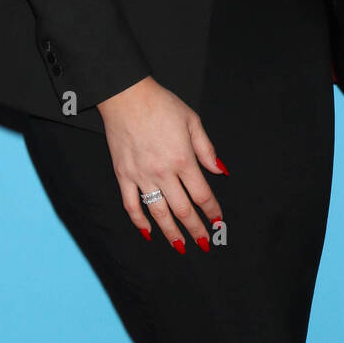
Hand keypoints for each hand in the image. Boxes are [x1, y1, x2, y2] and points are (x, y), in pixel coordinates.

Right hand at [97, 75, 225, 251]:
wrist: (127, 97)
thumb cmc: (161, 105)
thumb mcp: (192, 120)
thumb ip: (206, 149)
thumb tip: (220, 171)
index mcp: (183, 159)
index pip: (202, 194)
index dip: (211, 211)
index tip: (218, 222)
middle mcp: (163, 172)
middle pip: (183, 209)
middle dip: (195, 229)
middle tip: (204, 242)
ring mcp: (141, 176)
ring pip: (158, 212)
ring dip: (171, 232)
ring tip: (180, 246)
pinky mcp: (123, 175)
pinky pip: (131, 205)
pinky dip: (139, 221)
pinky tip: (148, 231)